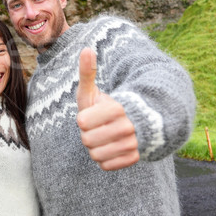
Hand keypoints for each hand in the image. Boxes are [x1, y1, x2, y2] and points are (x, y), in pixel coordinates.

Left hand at [76, 48, 139, 170]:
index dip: (83, 120)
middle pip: (87, 140)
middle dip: (88, 135)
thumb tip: (86, 49)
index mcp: (116, 108)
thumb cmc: (105, 107)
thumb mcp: (93, 91)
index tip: (91, 115)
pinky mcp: (133, 158)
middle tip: (97, 128)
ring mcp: (132, 144)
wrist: (133, 124)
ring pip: (96, 155)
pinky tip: (110, 148)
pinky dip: (104, 160)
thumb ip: (87, 72)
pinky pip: (106, 166)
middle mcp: (127, 127)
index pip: (82, 122)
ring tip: (103, 138)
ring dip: (95, 148)